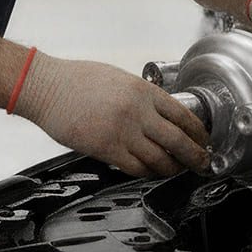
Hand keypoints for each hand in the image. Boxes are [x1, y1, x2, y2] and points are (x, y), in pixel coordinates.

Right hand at [12, 53, 210, 177]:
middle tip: (202, 163)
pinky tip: (151, 172)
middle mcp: (137, 112)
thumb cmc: (78, 80)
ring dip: (172, 168)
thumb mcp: (120, 78)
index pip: (183, 115)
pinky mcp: (107, 149)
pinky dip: (148, 172)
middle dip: (195, 156)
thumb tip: (161, 114)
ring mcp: (123, 132)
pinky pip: (136, 167)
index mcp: (143, 91)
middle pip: (178, 141)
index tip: (204, 140)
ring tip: (176, 171)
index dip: (199, 132)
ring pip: (160, 159)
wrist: (47, 87)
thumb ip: (142, 97)